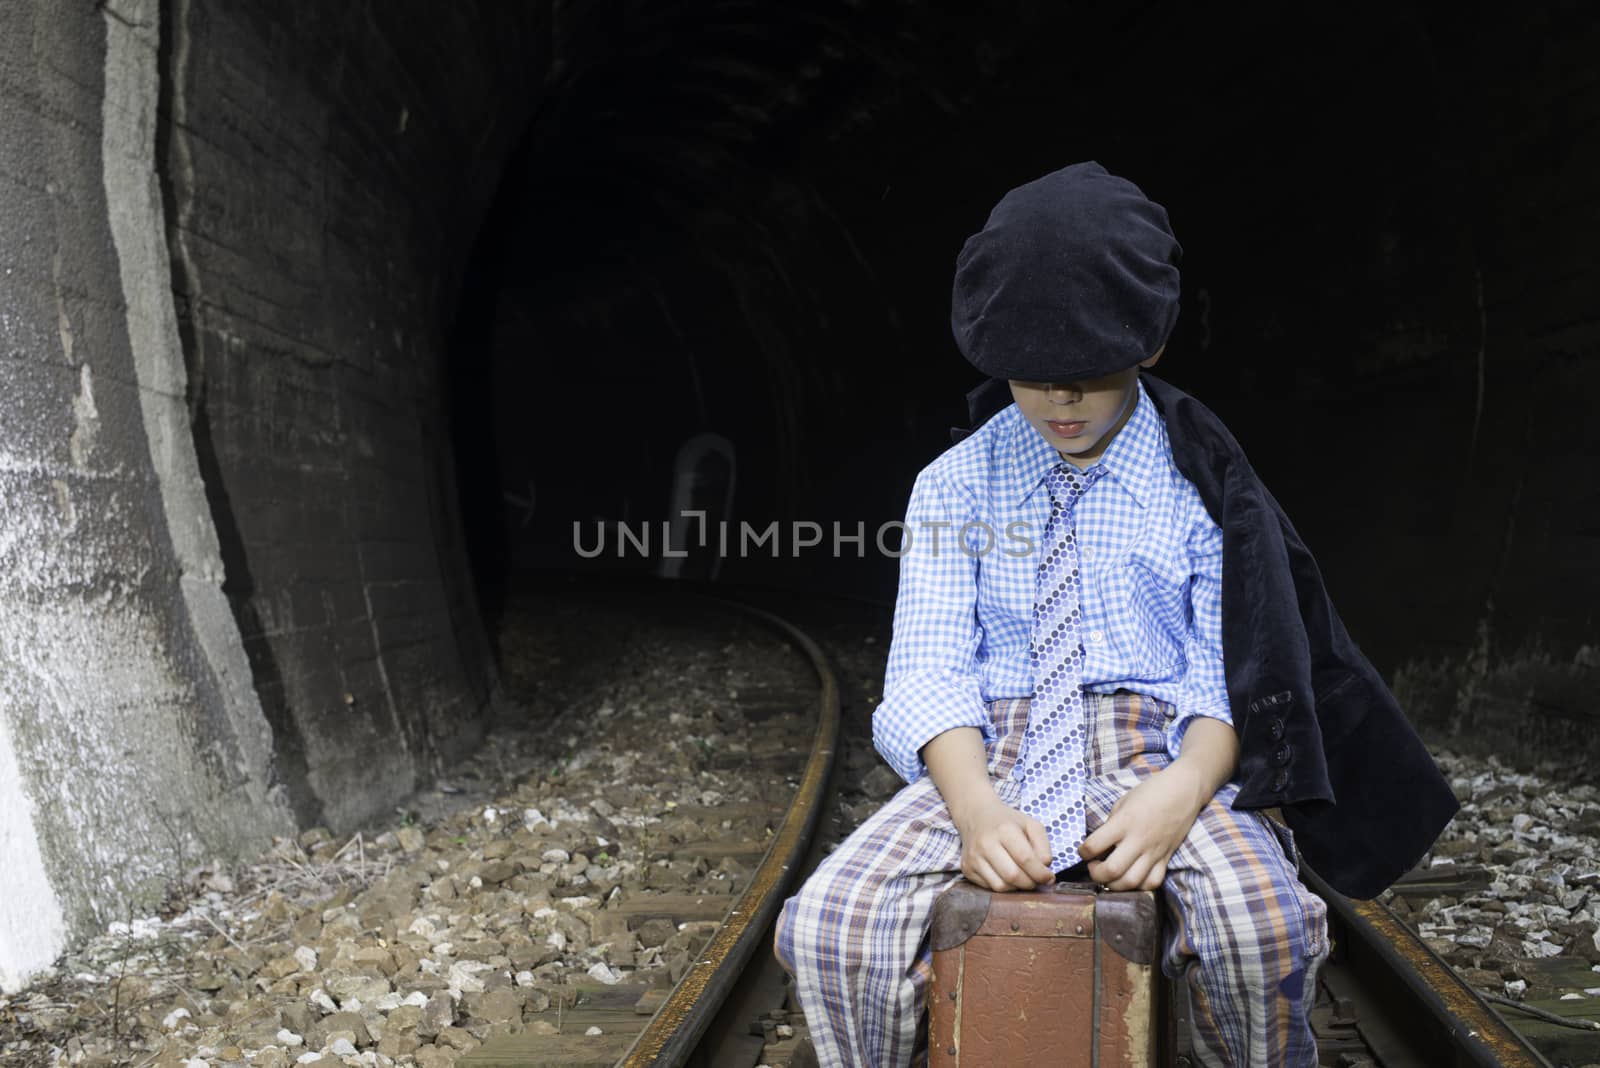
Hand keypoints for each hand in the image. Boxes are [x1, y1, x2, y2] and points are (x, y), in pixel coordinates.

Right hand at [951, 794, 1054, 891]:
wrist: (976, 816)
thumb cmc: (1007, 822)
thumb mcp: (1031, 825)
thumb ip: (1043, 846)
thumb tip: (1045, 869)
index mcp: (1004, 830)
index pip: (1025, 859)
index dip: (1040, 873)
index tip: (1049, 878)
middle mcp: (985, 844)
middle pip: (1012, 876)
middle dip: (1030, 883)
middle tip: (1036, 880)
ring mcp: (973, 857)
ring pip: (1000, 886)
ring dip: (1017, 888)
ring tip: (1023, 878)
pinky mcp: (967, 868)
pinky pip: (989, 887)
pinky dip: (1003, 886)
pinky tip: (1007, 876)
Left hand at [1078, 764, 1208, 890]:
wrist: (1183, 791)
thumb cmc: (1150, 792)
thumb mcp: (1123, 802)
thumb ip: (1110, 824)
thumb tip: (1100, 845)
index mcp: (1124, 822)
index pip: (1094, 845)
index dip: (1083, 852)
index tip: (1083, 851)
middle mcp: (1138, 840)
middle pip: (1112, 870)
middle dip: (1096, 875)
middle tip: (1093, 867)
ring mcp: (1154, 852)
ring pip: (1132, 882)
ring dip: (1115, 885)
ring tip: (1109, 876)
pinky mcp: (1166, 858)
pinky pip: (1153, 882)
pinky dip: (1139, 886)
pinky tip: (1131, 878)